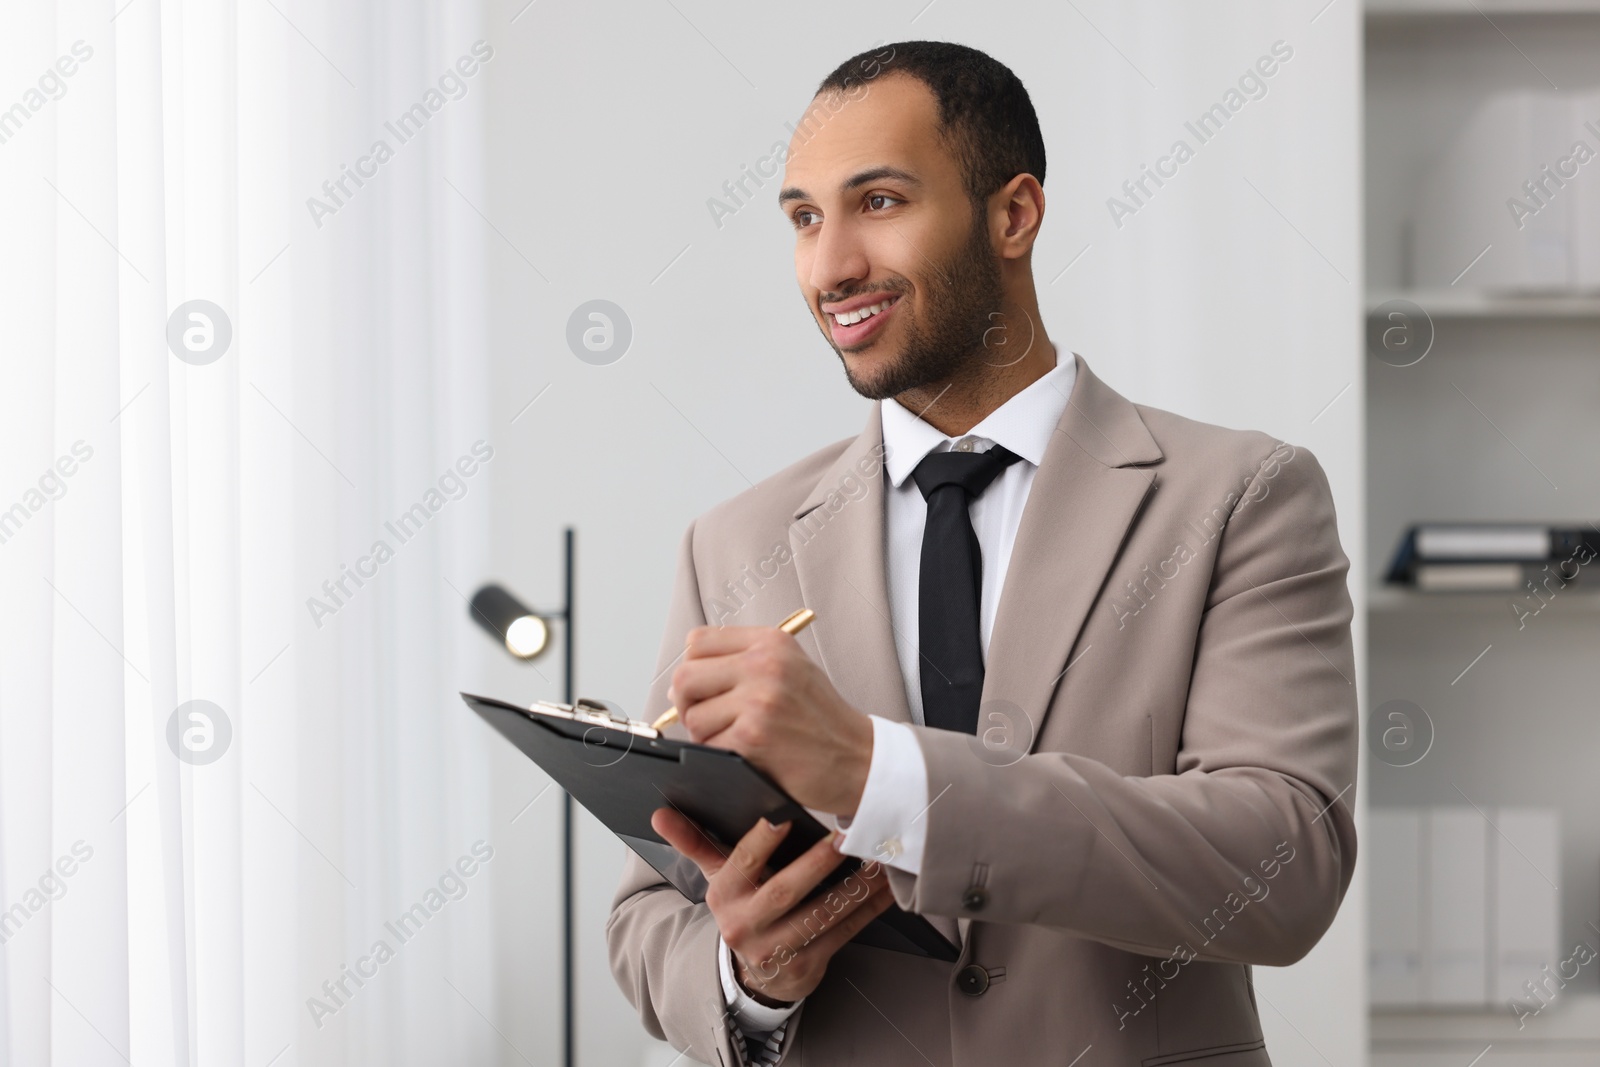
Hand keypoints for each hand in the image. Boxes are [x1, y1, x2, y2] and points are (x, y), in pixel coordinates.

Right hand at [650, 806, 894, 1004]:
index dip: (761, 841)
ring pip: (819, 915)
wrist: (755, 976)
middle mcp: (745, 926)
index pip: (740, 863)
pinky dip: (867, 909)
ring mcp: (777, 950)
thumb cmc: (743, 909)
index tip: (783, 816)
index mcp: (724, 896)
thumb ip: (694, 842)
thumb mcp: (717, 879)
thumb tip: (659, 813)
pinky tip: (886, 887)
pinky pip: (842, 934)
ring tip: (876, 859)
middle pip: (783, 892)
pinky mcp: (807, 966)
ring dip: (852, 887)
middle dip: (816, 863)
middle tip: (845, 836)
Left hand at [667, 625, 873, 814]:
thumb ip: (742, 661)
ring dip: (705, 735)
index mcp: (770, 642)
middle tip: (704, 718)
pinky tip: (744, 754)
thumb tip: (682, 682)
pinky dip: (718, 756)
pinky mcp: (753, 737)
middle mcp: (764, 664)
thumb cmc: (821, 718)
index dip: (692, 667)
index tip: (702, 688)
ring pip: (693, 717)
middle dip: (686, 704)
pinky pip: (707, 746)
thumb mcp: (790, 668)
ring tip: (734, 738)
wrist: (857, 758)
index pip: (698, 641)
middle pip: (685, 677)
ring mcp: (758, 701)